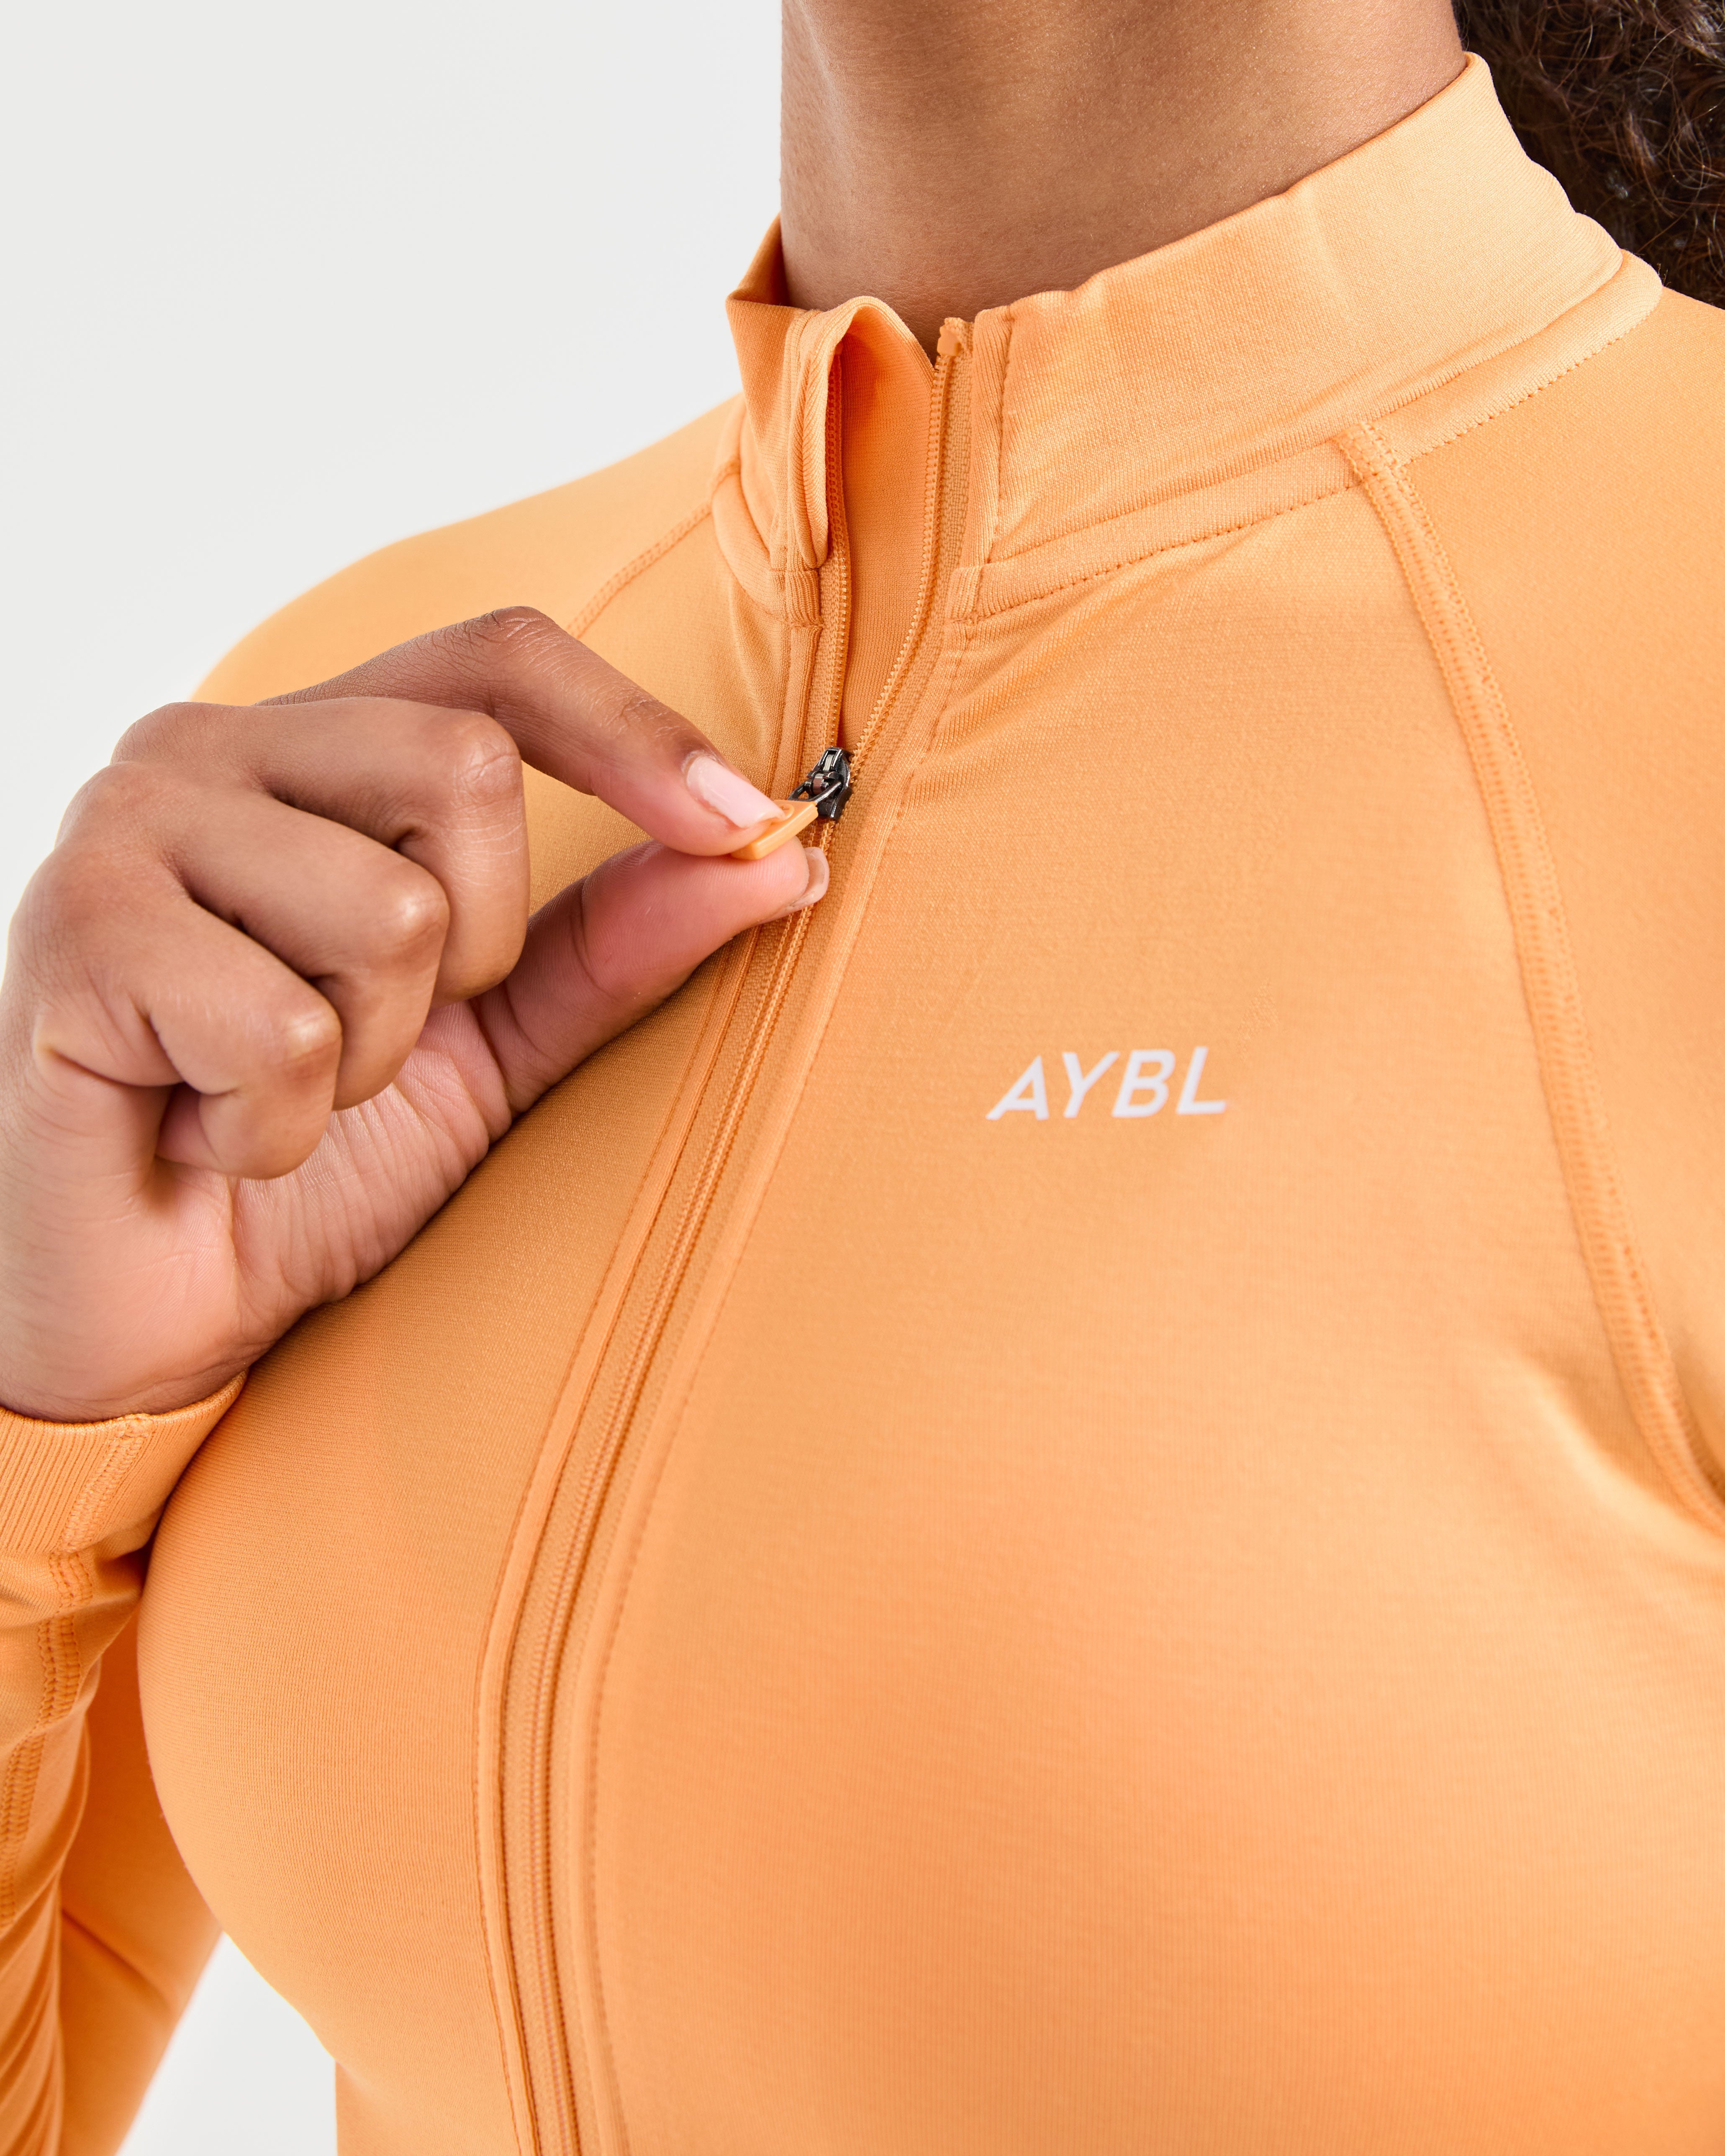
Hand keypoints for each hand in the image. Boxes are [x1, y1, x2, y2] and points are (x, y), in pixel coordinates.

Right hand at [0, 608, 823, 1421]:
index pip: (496, 661)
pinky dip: (279, 1127)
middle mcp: (208, 748)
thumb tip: (781, 853)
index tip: (750, 821)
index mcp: (311, 748)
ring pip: (390, 911)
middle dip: (475, 951)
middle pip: (465, 767)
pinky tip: (207, 1132)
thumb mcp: (497, 1040)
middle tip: (374, 1039)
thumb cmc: (314, 1155)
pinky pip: (285, 1029)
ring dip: (371, 1057)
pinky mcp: (78, 932)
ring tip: (278, 1091)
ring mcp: (126, 826)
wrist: (149, 1302)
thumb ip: (618, 941)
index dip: (636, 732)